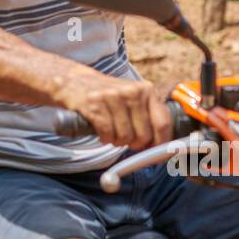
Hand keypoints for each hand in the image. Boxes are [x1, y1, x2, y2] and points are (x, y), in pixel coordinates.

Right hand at [53, 70, 171, 150]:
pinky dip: (105, 138)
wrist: (74, 82)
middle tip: (126, 139)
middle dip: (135, 144)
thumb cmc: (109, 96)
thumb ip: (150, 117)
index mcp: (147, 90)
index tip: (160, 156)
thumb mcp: (134, 98)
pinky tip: (101, 130)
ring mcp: (113, 97)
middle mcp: (132, 92)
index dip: (162, 144)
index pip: (163, 123)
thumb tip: (164, 147)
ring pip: (125, 137)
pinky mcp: (95, 104)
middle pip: (144, 135)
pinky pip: (108, 134)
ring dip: (117, 141)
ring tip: (111, 130)